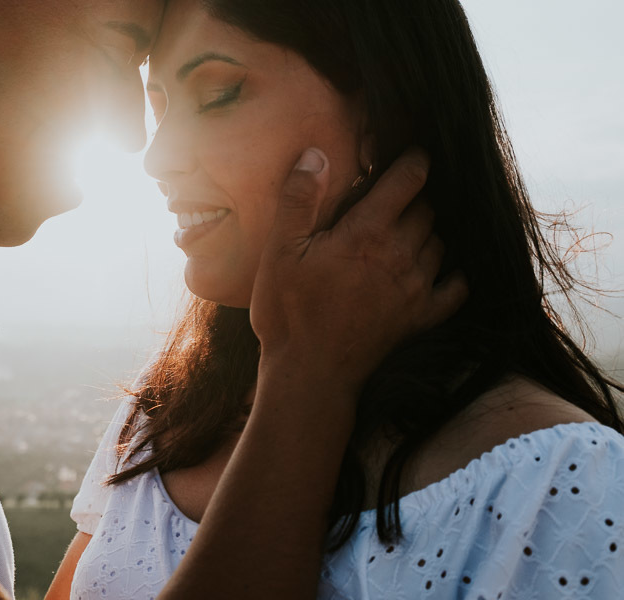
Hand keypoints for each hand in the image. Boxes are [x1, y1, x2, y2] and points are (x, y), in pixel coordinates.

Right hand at [250, 147, 466, 395]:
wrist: (310, 374)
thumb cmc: (289, 312)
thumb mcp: (280, 252)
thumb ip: (299, 200)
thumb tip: (315, 155)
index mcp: (367, 232)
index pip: (407, 181)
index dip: (414, 160)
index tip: (414, 153)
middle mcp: (401, 255)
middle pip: (427, 209)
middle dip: (415, 196)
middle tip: (396, 194)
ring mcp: (416, 288)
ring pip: (440, 242)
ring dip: (429, 230)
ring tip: (409, 227)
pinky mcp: (421, 318)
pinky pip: (457, 288)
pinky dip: (455, 273)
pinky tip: (444, 268)